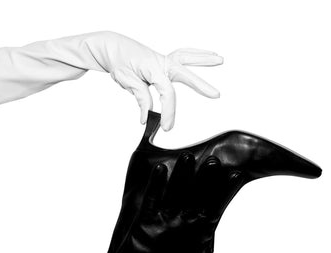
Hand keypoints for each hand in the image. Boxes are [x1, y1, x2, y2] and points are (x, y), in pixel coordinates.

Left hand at [84, 31, 222, 130]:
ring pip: (187, 57)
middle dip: (201, 84)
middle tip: (215, 94)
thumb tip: (147, 115)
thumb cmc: (118, 60)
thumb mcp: (126, 80)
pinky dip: (194, 54)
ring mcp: (163, 59)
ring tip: (219, 59)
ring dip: (203, 58)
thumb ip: (140, 96)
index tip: (167, 127)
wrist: (111, 47)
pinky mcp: (162, 60)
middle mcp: (161, 61)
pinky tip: (203, 56)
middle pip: (185, 73)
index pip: (167, 93)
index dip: (168, 112)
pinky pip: (182, 55)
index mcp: (153, 68)